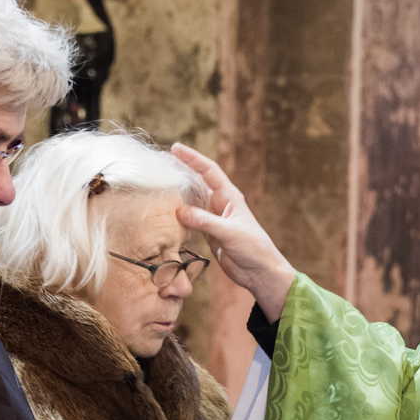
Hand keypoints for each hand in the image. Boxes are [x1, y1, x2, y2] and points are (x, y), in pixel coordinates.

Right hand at [172, 143, 294, 321]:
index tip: (175, 148)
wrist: (260, 272)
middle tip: (161, 164)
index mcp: (230, 197)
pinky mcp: (209, 233)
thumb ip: (205, 221)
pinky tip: (166, 213)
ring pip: (192, 201)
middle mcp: (220, 204)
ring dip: (178, 194)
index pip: (209, 171)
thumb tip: (180, 210)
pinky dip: (179, 216)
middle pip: (198, 182)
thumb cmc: (253, 248)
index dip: (193, 158)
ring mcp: (213, 218)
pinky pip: (190, 220)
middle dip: (181, 172)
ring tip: (158, 186)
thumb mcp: (229, 232)